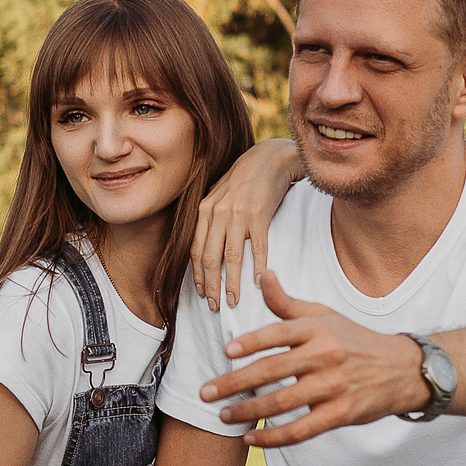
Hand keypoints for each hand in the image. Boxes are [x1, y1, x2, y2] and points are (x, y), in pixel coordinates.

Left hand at [192, 138, 304, 307]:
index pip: (196, 251)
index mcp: (204, 210)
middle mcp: (218, 213)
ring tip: (233, 301)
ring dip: (232, 283)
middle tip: (214, 306)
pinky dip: (257, 267)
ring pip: (231, 257)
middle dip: (211, 286)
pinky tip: (257, 282)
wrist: (268, 159)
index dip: (197, 276)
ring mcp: (238, 214)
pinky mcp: (259, 215)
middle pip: (210, 258)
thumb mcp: (217, 195)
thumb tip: (201, 244)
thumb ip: (208, 217)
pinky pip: (258, 247)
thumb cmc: (243, 180)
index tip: (201, 294)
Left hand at [197, 270, 433, 446]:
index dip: (250, 342)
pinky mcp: (341, 414)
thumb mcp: (325, 315)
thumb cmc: (355, 340)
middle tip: (206, 393)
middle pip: (272, 370)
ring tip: (223, 415)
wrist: (403, 370)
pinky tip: (250, 438)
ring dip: (247, 411)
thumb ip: (288, 303)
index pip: (278, 334)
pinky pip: (300, 430)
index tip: (226, 352)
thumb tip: (263, 275)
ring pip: (282, 402)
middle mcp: (326, 355)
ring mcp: (334, 387)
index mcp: (319, 329)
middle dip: (234, 383)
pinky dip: (272, 436)